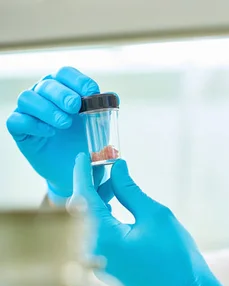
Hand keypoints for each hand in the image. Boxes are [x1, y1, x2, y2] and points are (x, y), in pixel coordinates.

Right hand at [6, 67, 109, 204]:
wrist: (77, 169)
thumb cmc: (87, 141)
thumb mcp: (100, 127)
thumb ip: (105, 112)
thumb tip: (112, 97)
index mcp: (65, 88)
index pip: (66, 74)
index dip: (78, 80)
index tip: (91, 92)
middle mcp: (44, 95)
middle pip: (47, 84)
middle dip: (62, 94)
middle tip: (75, 107)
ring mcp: (29, 111)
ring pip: (28, 98)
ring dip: (47, 109)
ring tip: (64, 123)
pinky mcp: (20, 130)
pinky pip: (17, 121)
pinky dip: (33, 124)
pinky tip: (50, 132)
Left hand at [68, 153, 228, 285]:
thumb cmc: (175, 257)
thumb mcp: (155, 216)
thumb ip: (130, 190)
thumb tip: (117, 168)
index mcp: (100, 237)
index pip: (83, 196)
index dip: (83, 172)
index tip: (85, 155)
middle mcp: (91, 251)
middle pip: (81, 210)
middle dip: (91, 184)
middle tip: (104, 164)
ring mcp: (97, 263)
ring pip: (87, 223)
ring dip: (98, 201)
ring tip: (114, 181)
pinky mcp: (105, 269)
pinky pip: (95, 236)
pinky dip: (102, 217)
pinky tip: (116, 204)